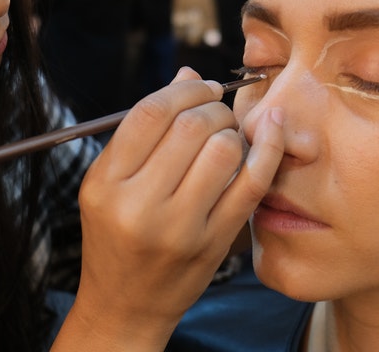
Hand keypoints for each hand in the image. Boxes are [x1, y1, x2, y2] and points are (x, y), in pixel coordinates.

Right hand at [53, 67, 283, 350]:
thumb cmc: (116, 235)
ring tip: (228, 136)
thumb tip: (189, 74)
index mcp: (105, 184)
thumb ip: (143, 131)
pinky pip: (252, 183)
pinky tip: (272, 130)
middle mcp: (139, 205)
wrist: (126, 304)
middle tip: (216, 114)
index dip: (184, 89)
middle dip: (212, 108)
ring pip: (224, 150)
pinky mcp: (214, 243)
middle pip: (191, 127)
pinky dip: (269, 148)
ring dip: (234, 130)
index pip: (151, 113)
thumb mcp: (108, 184)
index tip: (200, 86)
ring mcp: (180, 228)